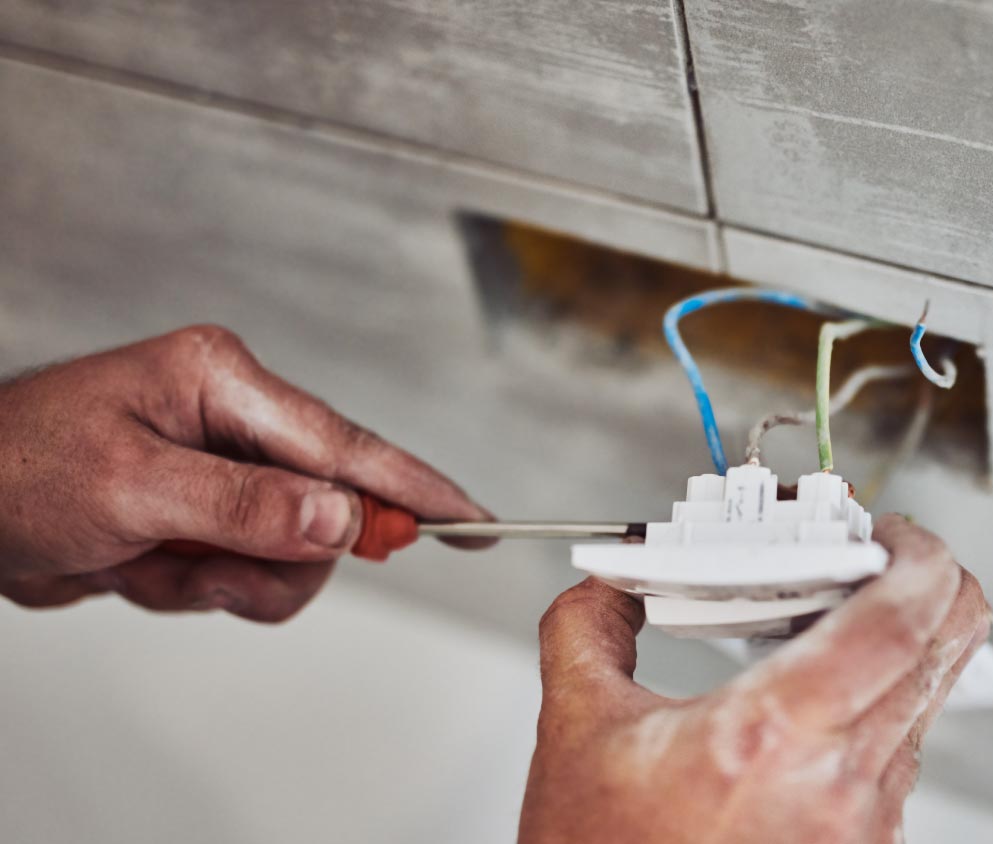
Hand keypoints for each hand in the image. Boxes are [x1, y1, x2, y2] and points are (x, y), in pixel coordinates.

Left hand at [0, 325, 491, 620]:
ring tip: (155, 564)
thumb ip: (245, 504)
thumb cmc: (18, 470)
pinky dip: (197, 587)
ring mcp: (222, 472)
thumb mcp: (132, 487)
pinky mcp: (206, 515)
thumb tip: (342, 516)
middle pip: (325, 511)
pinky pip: (247, 573)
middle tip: (210, 567)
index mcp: (226, 382)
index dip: (416, 488)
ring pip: (291, 554)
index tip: (477, 522)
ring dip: (225, 579)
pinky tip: (140, 567)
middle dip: (273, 557)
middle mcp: (235, 421)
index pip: (346, 443)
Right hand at [519, 514, 990, 843]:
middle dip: (933, 582)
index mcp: (769, 740)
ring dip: (903, 644)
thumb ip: (588, 634)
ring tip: (840, 621)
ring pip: (926, 701)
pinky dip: (881, 704)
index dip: (920, 558)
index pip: (897, 623)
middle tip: (886, 555)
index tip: (897, 530)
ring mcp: (864, 827)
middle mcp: (839, 786)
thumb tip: (609, 587)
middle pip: (942, 651)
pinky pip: (902, 754)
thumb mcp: (575, 738)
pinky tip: (823, 697)